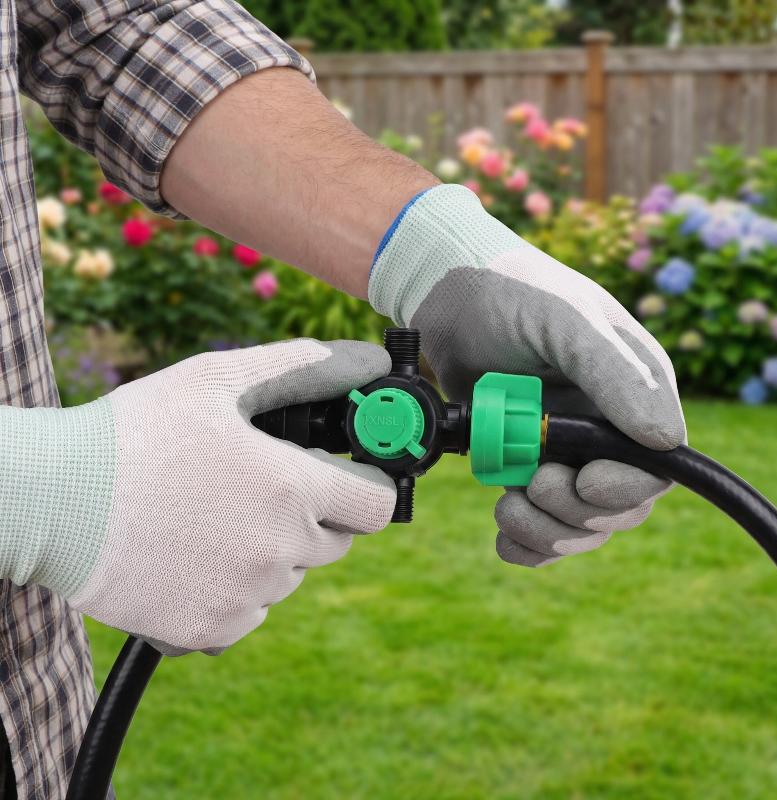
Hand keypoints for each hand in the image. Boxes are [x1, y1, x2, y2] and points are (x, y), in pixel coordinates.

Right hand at [0, 340, 394, 652]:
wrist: (54, 498)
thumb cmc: (139, 431)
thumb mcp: (221, 380)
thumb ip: (303, 367)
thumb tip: (367, 360)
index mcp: (292, 489)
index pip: (378, 505)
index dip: (366, 487)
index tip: (344, 478)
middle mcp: (280, 550)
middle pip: (335, 541)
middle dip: (312, 515)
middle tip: (259, 489)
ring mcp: (246, 597)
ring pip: (290, 576)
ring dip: (270, 552)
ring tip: (213, 518)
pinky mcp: (210, 630)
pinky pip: (250, 613)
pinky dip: (234, 590)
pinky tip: (193, 556)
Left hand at [369, 184, 684, 566]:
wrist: (446, 296)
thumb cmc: (512, 293)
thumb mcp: (567, 322)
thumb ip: (615, 375)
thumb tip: (664, 441)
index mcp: (634, 392)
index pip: (654, 468)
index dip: (624, 488)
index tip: (585, 481)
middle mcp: (604, 427)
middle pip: (615, 507)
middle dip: (574, 511)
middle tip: (533, 483)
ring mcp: (562, 450)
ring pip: (575, 523)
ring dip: (544, 529)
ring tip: (508, 505)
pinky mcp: (523, 463)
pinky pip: (538, 523)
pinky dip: (525, 541)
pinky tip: (506, 536)